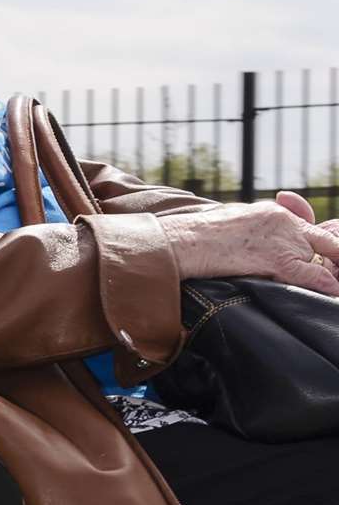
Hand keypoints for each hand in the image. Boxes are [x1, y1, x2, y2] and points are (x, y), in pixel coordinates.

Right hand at [158, 192, 338, 294]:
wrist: (181, 240)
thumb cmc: (197, 237)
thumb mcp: (233, 224)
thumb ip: (259, 234)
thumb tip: (269, 253)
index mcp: (273, 212)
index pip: (310, 226)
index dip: (323, 244)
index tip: (325, 256)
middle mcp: (284, 221)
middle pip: (321, 244)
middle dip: (328, 260)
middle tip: (326, 272)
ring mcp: (283, 239)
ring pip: (320, 261)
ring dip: (322, 274)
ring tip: (321, 286)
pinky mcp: (278, 259)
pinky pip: (315, 276)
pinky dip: (326, 286)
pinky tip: (330, 293)